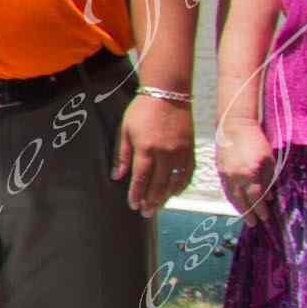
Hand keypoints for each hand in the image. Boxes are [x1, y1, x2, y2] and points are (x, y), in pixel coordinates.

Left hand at [118, 87, 193, 217]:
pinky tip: (175, 192)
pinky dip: (181, 185)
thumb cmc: (142, 110)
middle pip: (158, 185)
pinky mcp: (190, 150)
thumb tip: (116, 176)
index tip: (133, 205)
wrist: (168, 94)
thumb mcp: (125, 130)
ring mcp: (180, 153)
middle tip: (145, 213)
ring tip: (158, 207)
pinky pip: (187, 173)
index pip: (141, 178)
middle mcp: (165, 154)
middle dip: (151, 201)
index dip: (136, 194)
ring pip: (174, 182)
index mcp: (146, 149)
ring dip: (166, 197)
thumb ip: (121, 155)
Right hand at [213, 113, 276, 225]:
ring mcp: (225, 174)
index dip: (261, 210)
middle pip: (241, 201)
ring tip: (244, 216)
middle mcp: (235, 177)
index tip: (266, 219)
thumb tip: (269, 197)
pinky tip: (236, 202)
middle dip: (248, 214)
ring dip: (238, 208)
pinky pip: (225, 189)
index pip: (256, 198)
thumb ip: (268, 180)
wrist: (234, 126)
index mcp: (249, 174)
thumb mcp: (269, 160)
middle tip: (252, 224)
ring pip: (231, 197)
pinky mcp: (219, 170)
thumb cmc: (256, 141)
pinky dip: (231, 198)